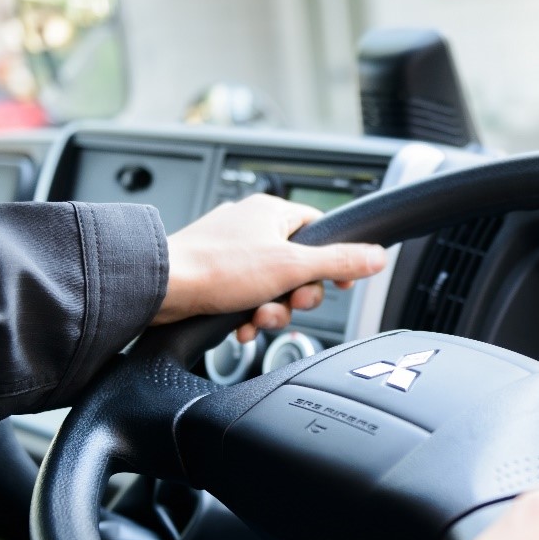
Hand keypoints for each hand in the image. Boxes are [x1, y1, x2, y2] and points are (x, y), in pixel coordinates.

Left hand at [158, 194, 386, 341]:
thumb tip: (376, 257)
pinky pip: (247, 299)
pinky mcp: (215, 277)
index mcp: (272, 212)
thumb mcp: (293, 266)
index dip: (333, 261)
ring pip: (273, 288)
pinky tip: (241, 327)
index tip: (339, 283)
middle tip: (289, 303)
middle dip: (297, 296)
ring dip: (272, 311)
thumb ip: (339, 262)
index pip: (321, 231)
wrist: (161, 289)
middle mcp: (251, 228)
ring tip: (257, 318)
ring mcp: (231, 252)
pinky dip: (248, 317)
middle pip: (299, 266)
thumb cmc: (217, 268)